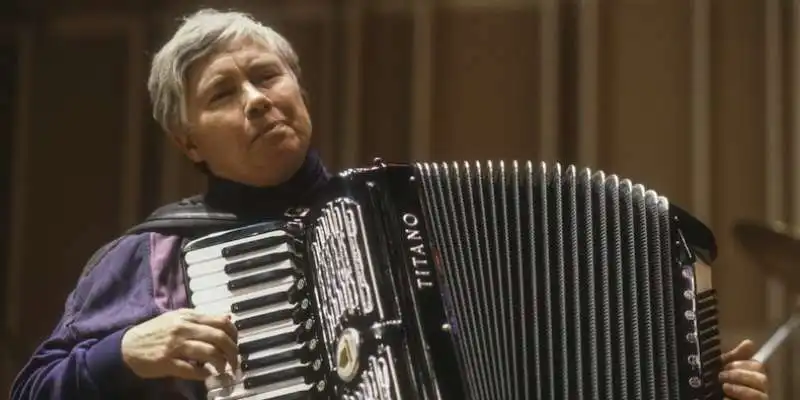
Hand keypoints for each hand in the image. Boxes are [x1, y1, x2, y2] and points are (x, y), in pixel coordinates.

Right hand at [121, 308, 238, 380]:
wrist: (127, 346)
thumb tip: (227, 319)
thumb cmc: (155, 332)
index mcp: (188, 316)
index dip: (234, 334)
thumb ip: (201, 319)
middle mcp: (183, 328)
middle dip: (232, 352)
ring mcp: (175, 345)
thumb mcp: (178, 318)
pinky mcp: (167, 362)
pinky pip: (192, 369)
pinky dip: (204, 374)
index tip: (236, 344)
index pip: (221, 322)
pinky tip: (206, 375)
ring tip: (222, 369)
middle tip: (234, 361)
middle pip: (219, 338)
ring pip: (209, 353)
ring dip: (221, 364)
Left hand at [719, 339, 767, 399]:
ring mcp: (759, 399)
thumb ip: (735, 356)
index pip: (758, 366)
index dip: (742, 364)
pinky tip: (726, 398)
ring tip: (724, 387)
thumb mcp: (723, 366)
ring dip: (740, 390)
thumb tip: (750, 342)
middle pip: (762, 379)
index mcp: (754, 375)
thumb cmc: (720, 381)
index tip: (725, 365)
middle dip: (740, 375)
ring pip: (760, 395)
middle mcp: (760, 388)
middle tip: (722, 376)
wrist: (711, 395)